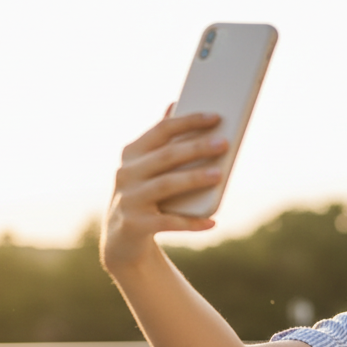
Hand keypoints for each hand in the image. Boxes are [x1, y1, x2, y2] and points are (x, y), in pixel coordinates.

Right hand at [101, 107, 228, 273]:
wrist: (122, 241)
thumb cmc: (143, 196)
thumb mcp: (146, 167)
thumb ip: (159, 140)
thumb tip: (174, 105)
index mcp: (131, 154)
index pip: (161, 131)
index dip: (188, 122)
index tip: (216, 117)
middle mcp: (126, 173)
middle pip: (166, 155)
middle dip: (196, 148)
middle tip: (224, 143)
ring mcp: (129, 199)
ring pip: (166, 185)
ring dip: (194, 179)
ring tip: (219, 175)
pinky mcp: (135, 225)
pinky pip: (169, 222)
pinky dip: (192, 222)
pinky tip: (212, 222)